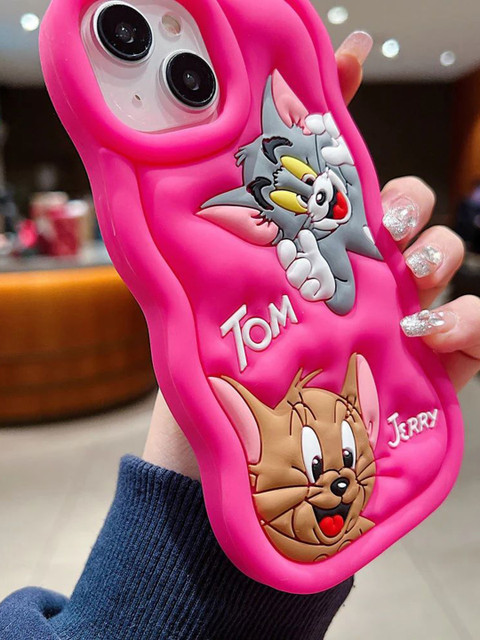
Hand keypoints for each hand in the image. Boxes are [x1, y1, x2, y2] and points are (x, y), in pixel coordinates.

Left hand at [143, 32, 478, 478]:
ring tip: (407, 276)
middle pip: (410, 212)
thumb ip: (258, 181)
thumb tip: (301, 77)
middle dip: (405, 203)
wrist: (236, 437)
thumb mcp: (227, 267)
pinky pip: (477, 327)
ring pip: (446, 259)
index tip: (351, 83)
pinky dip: (471, 320)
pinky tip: (436, 328)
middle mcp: (361, 271)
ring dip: (437, 255)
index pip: (356, 178)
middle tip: (380, 221)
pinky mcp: (429, 361)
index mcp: (315, 244)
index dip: (363, 136)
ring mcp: (398, 314)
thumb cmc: (230, 348)